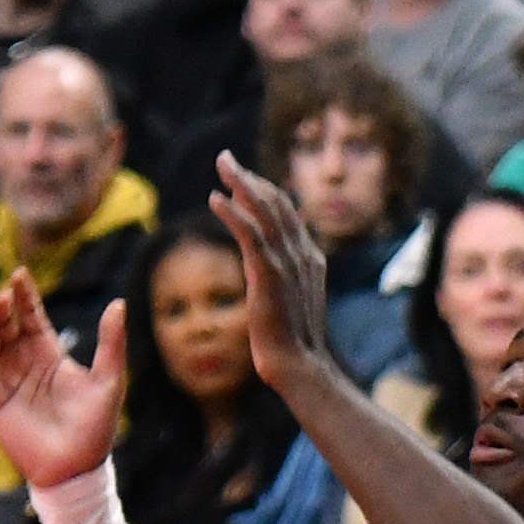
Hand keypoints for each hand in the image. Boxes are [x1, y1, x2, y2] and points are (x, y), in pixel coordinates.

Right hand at [0, 268, 126, 488]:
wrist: (77, 469)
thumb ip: (111, 343)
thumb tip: (119, 303)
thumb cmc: (96, 427)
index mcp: (49, 354)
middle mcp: (23, 363)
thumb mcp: (110, 380)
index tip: (20, 274)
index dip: (23, 295)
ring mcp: (5, 381)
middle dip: (1, 308)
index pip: (31, 317)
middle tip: (2, 296)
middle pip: (5, 326)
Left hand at [210, 151, 333, 394]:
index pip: (285, 212)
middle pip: (275, 202)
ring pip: (264, 210)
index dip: (262, 189)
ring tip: (221, 165)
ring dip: (241, 182)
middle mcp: (301, 253)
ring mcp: (287, 262)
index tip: (240, 177)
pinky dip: (233, 213)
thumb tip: (264, 261)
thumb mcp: (290, 297)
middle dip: (249, 177)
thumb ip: (281, 273)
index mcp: (309, 257)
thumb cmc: (290, 339)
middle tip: (225, 159)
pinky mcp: (269, 274)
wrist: (299, 365)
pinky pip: (250, 234)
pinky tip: (215, 199)